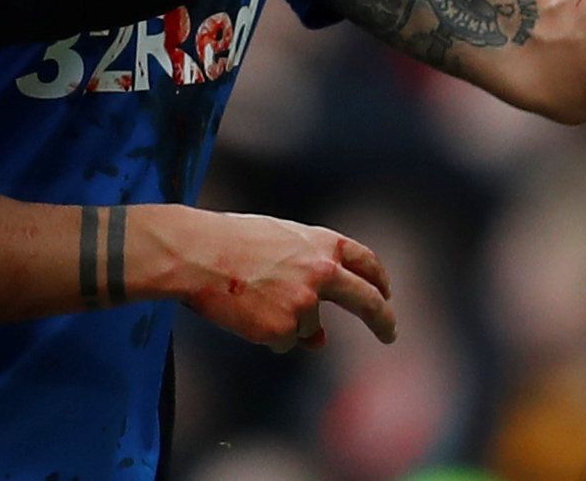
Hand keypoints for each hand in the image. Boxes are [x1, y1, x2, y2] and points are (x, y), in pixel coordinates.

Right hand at [163, 207, 394, 351]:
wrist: (195, 254)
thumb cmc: (228, 241)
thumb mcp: (276, 245)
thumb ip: (306, 277)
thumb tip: (321, 340)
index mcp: (321, 243)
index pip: (365, 262)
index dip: (378, 278)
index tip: (386, 292)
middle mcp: (322, 273)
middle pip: (368, 301)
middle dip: (383, 320)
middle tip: (390, 333)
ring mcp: (305, 304)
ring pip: (309, 330)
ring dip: (286, 323)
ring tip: (250, 298)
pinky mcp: (283, 330)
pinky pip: (282, 343)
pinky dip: (266, 334)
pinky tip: (243, 313)